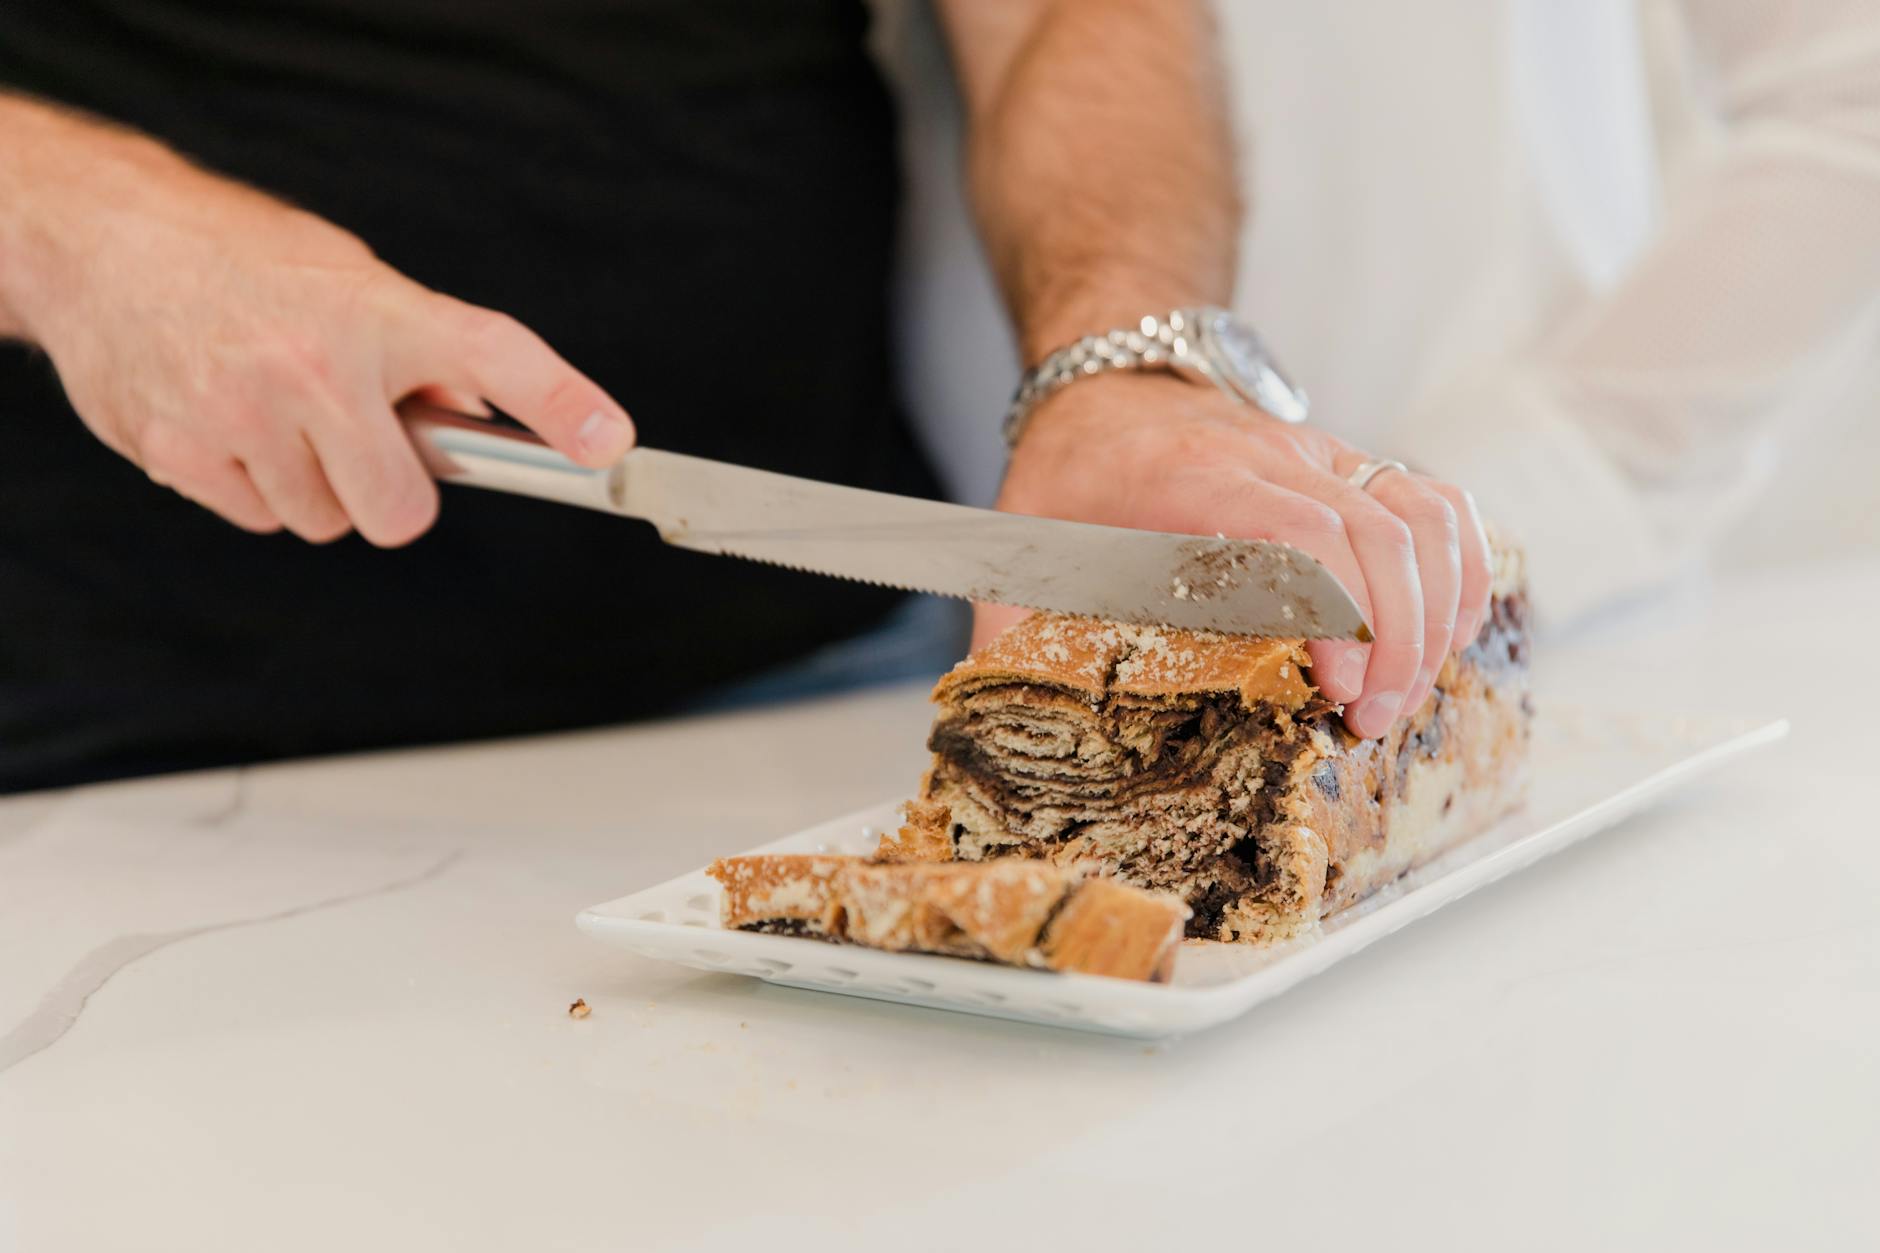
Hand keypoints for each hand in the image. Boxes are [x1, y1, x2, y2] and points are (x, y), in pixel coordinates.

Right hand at [0, 112, 632, 545]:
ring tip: (281, 414)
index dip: (560, 401)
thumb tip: (481, 425)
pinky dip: (253, 486)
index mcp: (375, 310)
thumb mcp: (349, 278)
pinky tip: (232, 425)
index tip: (608, 442)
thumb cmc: (240, 260)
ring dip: (315, 486)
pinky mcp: (184, 453)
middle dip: (389, 493)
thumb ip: (419, 351)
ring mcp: (246, 416)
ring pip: (325, 522)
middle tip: (363, 445)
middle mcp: (316, 367)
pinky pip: (260, 518)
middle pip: (399, 512)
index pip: (493, 353)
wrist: (104, 239)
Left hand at [978, 372, 1492, 738]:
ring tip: (1406, 693)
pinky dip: (1460, 569)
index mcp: (1188, 477)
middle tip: (1370, 722)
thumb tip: (996, 731)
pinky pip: (1436, 502)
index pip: (1295, 530)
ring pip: (1421, 511)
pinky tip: (1448, 636)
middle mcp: (1270, 456)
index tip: (1335, 690)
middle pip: (1375, 532)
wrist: (1109, 379)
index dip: (1333, 611)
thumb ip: (1009, 634)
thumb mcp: (1019, 546)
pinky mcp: (1350, 467)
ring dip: (1435, 610)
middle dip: (1394, 640)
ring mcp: (1322, 455)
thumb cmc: (1069, 473)